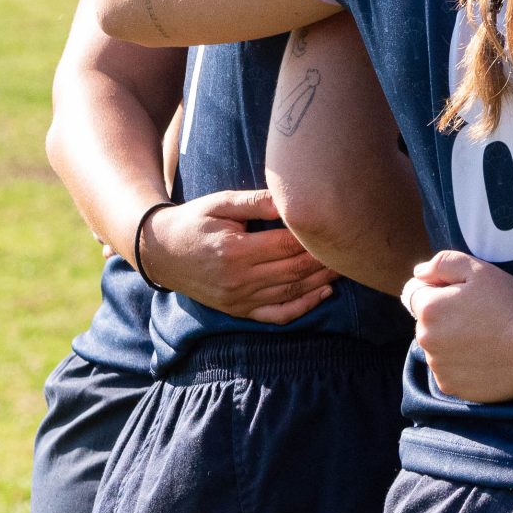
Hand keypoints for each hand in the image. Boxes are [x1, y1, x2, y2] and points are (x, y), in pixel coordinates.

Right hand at [140, 189, 338, 321]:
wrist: (159, 252)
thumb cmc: (193, 221)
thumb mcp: (220, 203)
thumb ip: (256, 201)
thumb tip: (292, 196)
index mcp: (235, 251)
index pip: (288, 245)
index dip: (315, 237)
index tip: (338, 224)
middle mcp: (238, 280)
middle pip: (295, 270)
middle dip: (326, 259)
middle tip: (353, 245)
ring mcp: (238, 300)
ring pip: (291, 292)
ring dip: (322, 281)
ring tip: (348, 264)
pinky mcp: (237, 311)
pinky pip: (276, 316)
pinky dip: (303, 307)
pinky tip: (324, 294)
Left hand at [404, 251, 512, 403]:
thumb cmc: (511, 306)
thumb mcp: (482, 270)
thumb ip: (444, 263)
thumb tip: (419, 272)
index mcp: (429, 309)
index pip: (417, 293)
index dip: (440, 289)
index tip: (465, 295)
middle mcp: (425, 340)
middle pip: (426, 322)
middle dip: (445, 317)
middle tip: (480, 315)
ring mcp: (437, 366)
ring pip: (438, 347)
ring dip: (452, 341)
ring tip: (486, 338)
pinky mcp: (450, 386)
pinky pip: (449, 370)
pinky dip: (461, 364)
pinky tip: (485, 357)